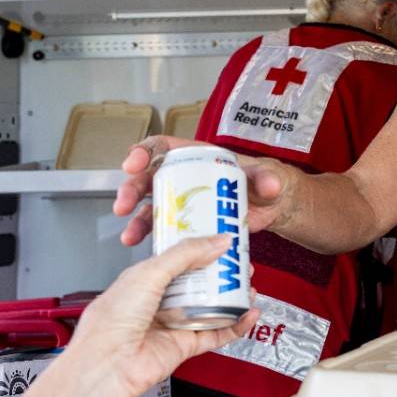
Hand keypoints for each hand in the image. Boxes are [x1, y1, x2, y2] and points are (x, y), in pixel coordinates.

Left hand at [67, 235, 258, 396]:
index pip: (178, 258)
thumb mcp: (149, 273)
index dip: (201, 248)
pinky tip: (248, 314)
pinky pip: (217, 333)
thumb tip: (217, 241)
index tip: (222, 240)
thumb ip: (185, 254)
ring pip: (211, 308)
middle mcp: (159, 301)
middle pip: (199, 283)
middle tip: (241, 262)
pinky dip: (236, 325)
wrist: (108, 365)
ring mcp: (173, 324)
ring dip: (232, 297)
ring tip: (249, 284)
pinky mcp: (185, 346)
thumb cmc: (112, 322)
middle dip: (222, 273)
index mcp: (144, 279)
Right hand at [113, 136, 294, 244]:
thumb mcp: (267, 176)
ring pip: (150, 207)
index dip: (144, 152)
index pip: (163, 147)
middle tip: (123, 205)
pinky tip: (143, 248)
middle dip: (131, 190)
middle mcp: (183, 178)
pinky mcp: (187, 225)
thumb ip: (267, 178)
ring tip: (129, 236)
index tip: (133, 163)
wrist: (272, 207)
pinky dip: (151, 239)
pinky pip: (163, 230)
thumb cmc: (265, 183)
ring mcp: (182, 202)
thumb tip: (269, 184)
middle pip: (148, 178)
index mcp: (197, 158)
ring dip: (136, 220)